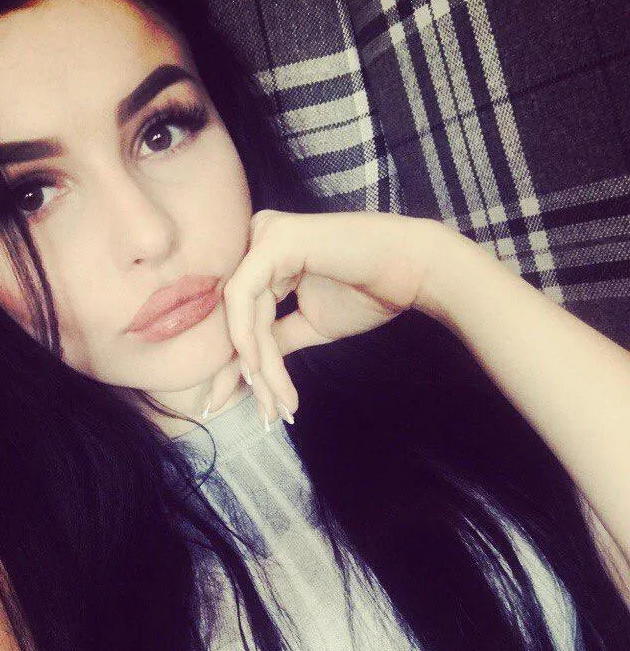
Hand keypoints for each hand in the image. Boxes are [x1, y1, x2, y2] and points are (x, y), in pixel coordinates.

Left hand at [205, 209, 439, 425]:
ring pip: (239, 313)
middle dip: (246, 372)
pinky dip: (247, 336)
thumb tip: (244, 371)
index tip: (259, 407)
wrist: (413, 271)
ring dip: (257, 365)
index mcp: (266, 256)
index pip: (242, 314)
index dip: (242, 364)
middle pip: (236, 315)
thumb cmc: (369, 293)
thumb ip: (274, 340)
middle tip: (264, 416)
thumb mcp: (310, 324)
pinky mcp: (274, 238)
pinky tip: (257, 369)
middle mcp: (259, 239)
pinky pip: (243, 294)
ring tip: (275, 403)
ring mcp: (264, 234)